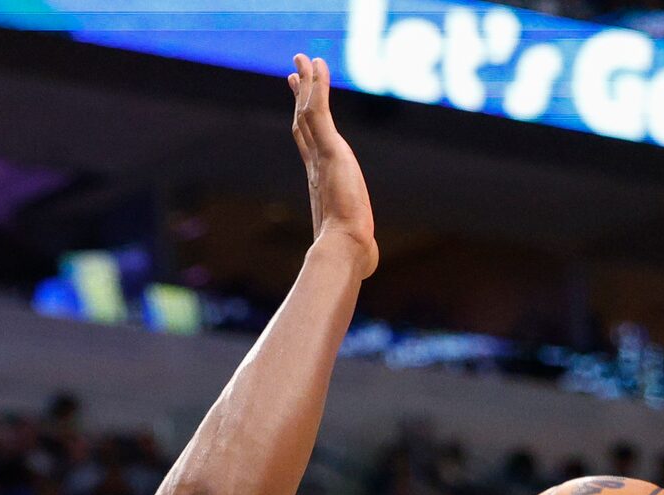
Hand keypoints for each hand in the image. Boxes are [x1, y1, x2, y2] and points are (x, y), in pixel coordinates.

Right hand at [289, 54, 378, 276]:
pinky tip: (315, 65)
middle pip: (304, 124)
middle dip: (300, 97)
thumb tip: (370, 267)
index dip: (303, 125)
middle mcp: (316, 168)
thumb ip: (362, 248)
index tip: (298, 107)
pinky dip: (316, 85)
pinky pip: (319, 110)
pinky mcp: (330, 150)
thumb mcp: (359, 245)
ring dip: (306, 82)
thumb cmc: (351, 257)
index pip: (310, 148)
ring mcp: (321, 158)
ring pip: (308, 111)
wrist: (344, 253)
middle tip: (294, 73)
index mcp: (321, 185)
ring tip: (302, 58)